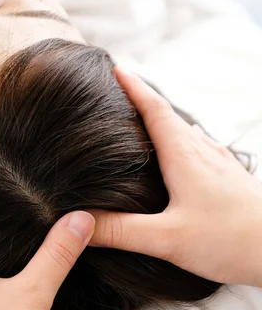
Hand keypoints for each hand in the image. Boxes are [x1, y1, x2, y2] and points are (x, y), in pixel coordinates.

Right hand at [90, 67, 261, 286]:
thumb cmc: (230, 241)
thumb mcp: (168, 239)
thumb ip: (120, 231)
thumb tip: (79, 222)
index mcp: (184, 155)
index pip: (154, 109)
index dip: (133, 87)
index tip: (115, 68)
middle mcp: (203, 151)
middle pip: (168, 115)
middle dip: (142, 100)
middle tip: (118, 93)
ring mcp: (220, 163)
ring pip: (185, 131)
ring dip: (162, 121)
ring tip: (141, 123)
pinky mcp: (230, 178)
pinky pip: (199, 147)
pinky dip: (180, 141)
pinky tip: (179, 157)